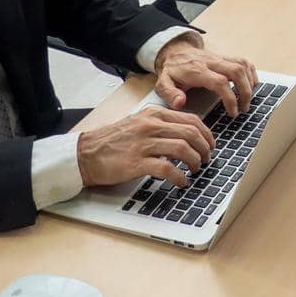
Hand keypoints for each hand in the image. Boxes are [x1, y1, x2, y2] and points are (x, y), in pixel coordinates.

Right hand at [77, 107, 214, 188]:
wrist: (85, 153)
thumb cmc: (112, 141)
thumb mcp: (138, 123)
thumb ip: (161, 125)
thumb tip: (186, 135)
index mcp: (153, 114)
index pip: (190, 120)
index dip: (206, 134)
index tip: (210, 144)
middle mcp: (150, 125)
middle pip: (190, 133)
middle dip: (204, 148)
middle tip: (206, 159)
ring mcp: (143, 143)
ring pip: (182, 148)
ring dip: (194, 161)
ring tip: (195, 169)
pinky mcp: (136, 162)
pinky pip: (166, 168)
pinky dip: (179, 176)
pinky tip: (181, 182)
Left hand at [154, 38, 258, 115]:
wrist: (174, 51)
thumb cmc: (172, 71)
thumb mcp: (162, 84)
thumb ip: (170, 94)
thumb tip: (180, 103)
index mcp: (197, 70)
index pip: (220, 82)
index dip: (230, 98)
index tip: (232, 112)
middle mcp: (211, 62)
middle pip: (237, 71)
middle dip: (245, 92)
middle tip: (243, 108)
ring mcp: (220, 58)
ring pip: (243, 65)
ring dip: (249, 83)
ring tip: (247, 99)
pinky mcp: (225, 57)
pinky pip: (243, 61)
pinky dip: (251, 73)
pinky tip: (250, 85)